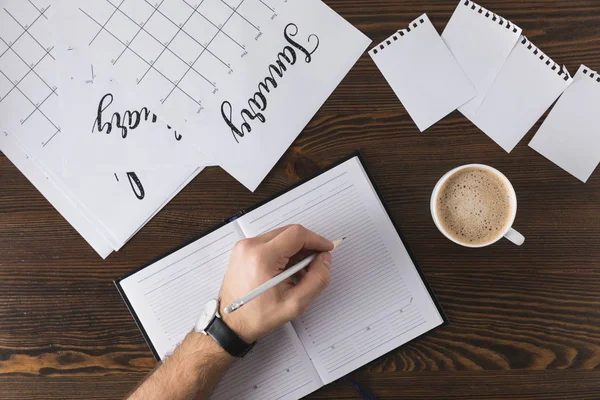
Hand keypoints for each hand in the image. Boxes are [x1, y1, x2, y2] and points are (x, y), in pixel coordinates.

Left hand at [219, 224, 333, 342]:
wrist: (231, 323)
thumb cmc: (257, 316)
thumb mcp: (295, 304)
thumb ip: (317, 279)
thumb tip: (324, 259)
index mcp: (262, 257)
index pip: (297, 234)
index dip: (316, 240)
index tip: (326, 249)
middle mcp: (250, 246)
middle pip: (289, 232)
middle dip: (307, 245)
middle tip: (316, 263)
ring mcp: (244, 246)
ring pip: (280, 236)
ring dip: (295, 249)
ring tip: (299, 272)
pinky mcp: (243, 250)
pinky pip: (269, 242)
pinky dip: (282, 252)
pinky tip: (286, 270)